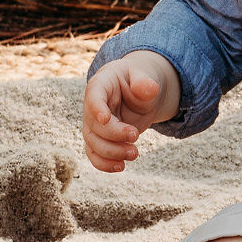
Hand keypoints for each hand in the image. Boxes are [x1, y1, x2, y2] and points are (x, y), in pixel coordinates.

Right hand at [81, 51, 179, 172]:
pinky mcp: (100, 139)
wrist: (138, 91)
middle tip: (135, 135)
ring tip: (134, 153)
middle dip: (114, 135)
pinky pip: (95, 154)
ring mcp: (94, 124)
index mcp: (101, 84)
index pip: (93, 96)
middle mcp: (92, 106)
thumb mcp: (144, 75)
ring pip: (93, 143)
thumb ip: (145, 81)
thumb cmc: (138, 79)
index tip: (106, 119)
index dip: (96, 108)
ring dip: (112, 152)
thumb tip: (149, 88)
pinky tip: (120, 166)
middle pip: (94, 125)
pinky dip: (104, 164)